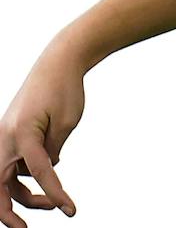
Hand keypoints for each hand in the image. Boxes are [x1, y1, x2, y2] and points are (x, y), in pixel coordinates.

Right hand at [0, 50, 84, 226]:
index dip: (56, 194)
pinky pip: (14, 165)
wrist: (58, 61)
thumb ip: (53, 152)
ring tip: (55, 202)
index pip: (40, 173)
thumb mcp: (66, 122)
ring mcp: (4, 137)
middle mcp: (6, 138)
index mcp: (23, 134)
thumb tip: (45, 173)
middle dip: (12, 211)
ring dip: (26, 194)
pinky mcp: (10, 136)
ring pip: (7, 179)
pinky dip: (28, 176)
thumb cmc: (65, 89)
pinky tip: (49, 177)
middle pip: (1, 186)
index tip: (70, 210)